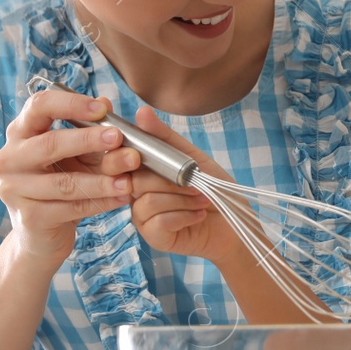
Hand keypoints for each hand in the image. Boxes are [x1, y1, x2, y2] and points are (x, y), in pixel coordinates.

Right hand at [0, 89, 139, 262]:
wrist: (42, 234)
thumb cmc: (61, 182)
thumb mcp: (79, 153)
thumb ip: (91, 130)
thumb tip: (106, 102)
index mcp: (20, 132)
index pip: (38, 106)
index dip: (70, 104)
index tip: (101, 108)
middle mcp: (10, 158)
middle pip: (49, 144)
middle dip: (88, 140)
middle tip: (119, 138)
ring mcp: (15, 189)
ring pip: (64, 183)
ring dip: (101, 180)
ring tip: (129, 179)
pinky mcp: (29, 217)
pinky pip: (71, 208)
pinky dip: (100, 203)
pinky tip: (122, 199)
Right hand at [125, 109, 245, 266]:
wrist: (235, 222)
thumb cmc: (212, 188)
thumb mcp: (191, 157)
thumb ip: (164, 137)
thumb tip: (142, 112)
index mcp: (141, 172)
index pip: (116, 160)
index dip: (121, 156)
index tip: (139, 155)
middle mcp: (136, 195)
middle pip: (132, 180)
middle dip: (168, 179)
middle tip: (193, 181)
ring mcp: (143, 218)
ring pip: (146, 201)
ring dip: (182, 198)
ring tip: (202, 198)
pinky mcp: (154, 237)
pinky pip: (158, 222)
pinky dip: (184, 215)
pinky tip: (199, 214)